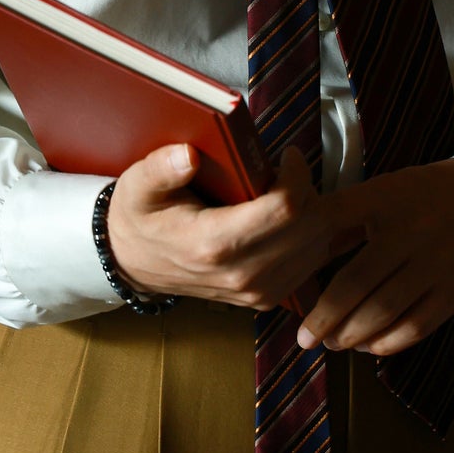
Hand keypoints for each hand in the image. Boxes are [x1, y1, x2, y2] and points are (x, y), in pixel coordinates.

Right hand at [106, 143, 328, 312]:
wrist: (133, 265)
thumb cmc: (141, 220)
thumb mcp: (137, 187)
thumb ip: (160, 169)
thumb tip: (188, 155)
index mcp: (214, 244)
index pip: (285, 207)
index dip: (298, 175)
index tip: (288, 155)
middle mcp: (244, 275)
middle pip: (312, 227)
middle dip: (313, 191)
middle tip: (291, 170)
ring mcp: (259, 292)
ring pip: (321, 246)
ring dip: (319, 212)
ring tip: (292, 190)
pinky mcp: (268, 298)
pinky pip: (314, 263)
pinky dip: (317, 235)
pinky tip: (300, 215)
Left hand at [296, 158, 453, 357]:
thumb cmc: (431, 192)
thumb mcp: (390, 187)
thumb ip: (350, 215)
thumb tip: (303, 244)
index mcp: (386, 198)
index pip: (332, 221)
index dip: (302, 252)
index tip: (282, 282)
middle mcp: (410, 231)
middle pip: (354, 282)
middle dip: (324, 317)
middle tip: (305, 338)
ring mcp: (435, 263)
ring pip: (383, 311)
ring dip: (351, 335)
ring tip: (332, 344)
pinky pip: (416, 326)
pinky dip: (388, 343)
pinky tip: (370, 347)